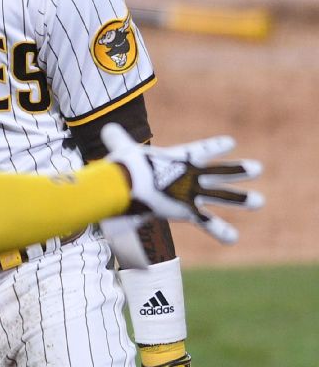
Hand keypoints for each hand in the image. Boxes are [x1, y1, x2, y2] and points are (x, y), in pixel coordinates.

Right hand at [101, 124, 262, 243]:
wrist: (128, 182)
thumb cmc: (123, 165)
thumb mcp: (120, 146)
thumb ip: (116, 138)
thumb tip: (107, 128)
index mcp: (177, 158)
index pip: (201, 149)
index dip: (215, 146)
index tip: (230, 143)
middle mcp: (190, 174)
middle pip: (220, 171)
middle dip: (238, 170)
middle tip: (257, 168)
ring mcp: (192, 192)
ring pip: (222, 195)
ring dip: (241, 199)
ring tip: (259, 202)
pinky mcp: (186, 210)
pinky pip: (206, 222)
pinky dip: (219, 231)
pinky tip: (233, 239)